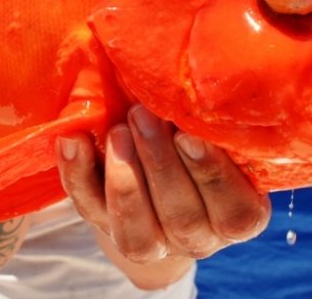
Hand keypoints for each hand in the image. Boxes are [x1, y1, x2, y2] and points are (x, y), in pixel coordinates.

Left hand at [57, 105, 269, 262]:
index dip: (212, 176)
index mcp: (237, 214)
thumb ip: (211, 114)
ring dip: (125, 181)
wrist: (154, 165)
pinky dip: (78, 175)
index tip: (188, 134)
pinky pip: (90, 210)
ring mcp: (152, 243)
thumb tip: (204, 69)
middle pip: (183, 218)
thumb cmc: (194, 131)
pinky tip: (73, 141)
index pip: (235, 213)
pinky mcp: (108, 229)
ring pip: (139, 234)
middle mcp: (198, 236)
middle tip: (142, 114)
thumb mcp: (212, 127)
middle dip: (160, 164)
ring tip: (117, 132)